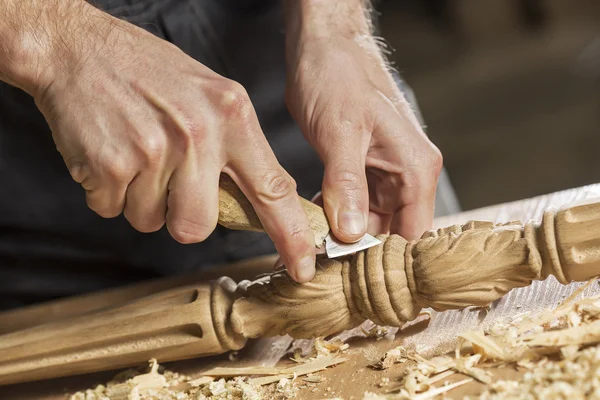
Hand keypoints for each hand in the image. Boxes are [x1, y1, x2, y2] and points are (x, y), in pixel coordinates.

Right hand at [3, 0, 315, 281]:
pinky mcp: (112, 165)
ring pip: (151, 222)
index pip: (272, 189)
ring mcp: (154, 151)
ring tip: (135, 153)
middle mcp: (199, 134)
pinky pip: (113, 210)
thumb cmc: (148, 73)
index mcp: (232, 115)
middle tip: (166, 182)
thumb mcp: (211, 94)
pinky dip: (108, 191)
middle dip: (179, 217)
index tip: (302, 267)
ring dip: (140, 200)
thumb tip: (260, 202)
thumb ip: (237, 146)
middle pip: (198, 226)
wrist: (77, 49)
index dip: (291, 236)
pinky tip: (110, 152)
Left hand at [284, 1, 442, 240]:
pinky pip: (354, 204)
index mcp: (416, 167)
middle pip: (390, 232)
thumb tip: (351, 233)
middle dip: (356, 250)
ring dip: (342, 235)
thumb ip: (347, 184)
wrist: (323, 43)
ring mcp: (386, 171)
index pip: (413, 234)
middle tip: (318, 264)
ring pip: (369, 221)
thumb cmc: (338, 75)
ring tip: (309, 247)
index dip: (384, 258)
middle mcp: (407, 173)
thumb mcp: (340, 131)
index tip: (349, 276)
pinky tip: (310, 221)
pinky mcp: (363, 167)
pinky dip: (333, 216)